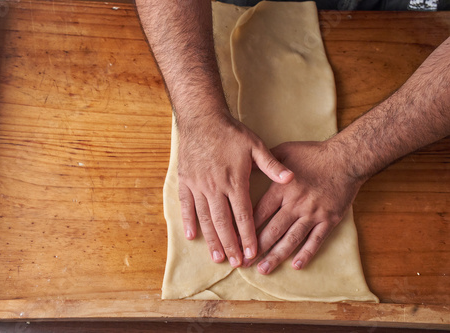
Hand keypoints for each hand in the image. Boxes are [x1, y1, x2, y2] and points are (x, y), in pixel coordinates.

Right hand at [178, 112, 293, 266]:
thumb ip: (272, 165)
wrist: (202, 118)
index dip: (248, 236)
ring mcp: (198, 185)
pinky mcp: (186, 181)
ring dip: (212, 239)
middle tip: (235, 263)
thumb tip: (291, 178)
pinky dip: (188, 221)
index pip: (243, 215)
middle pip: (224, 222)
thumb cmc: (230, 132)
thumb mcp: (254, 145)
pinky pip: (186, 205)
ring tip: (216, 257)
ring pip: (205, 218)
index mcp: (234, 181)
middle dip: (231, 244)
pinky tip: (191, 236)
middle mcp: (215, 187)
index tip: (252, 253)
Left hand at [244, 140, 363, 273]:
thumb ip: (265, 161)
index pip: (259, 212)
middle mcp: (295, 203)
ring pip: (291, 239)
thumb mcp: (284, 151)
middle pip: (272, 230)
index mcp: (282, 188)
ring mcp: (313, 213)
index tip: (235, 240)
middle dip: (256, 248)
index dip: (246, 228)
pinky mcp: (328, 220)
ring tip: (263, 269)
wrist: (346, 158)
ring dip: (276, 256)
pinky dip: (306, 254)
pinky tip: (295, 266)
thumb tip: (244, 164)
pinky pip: (315, 240)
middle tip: (244, 262)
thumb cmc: (313, 153)